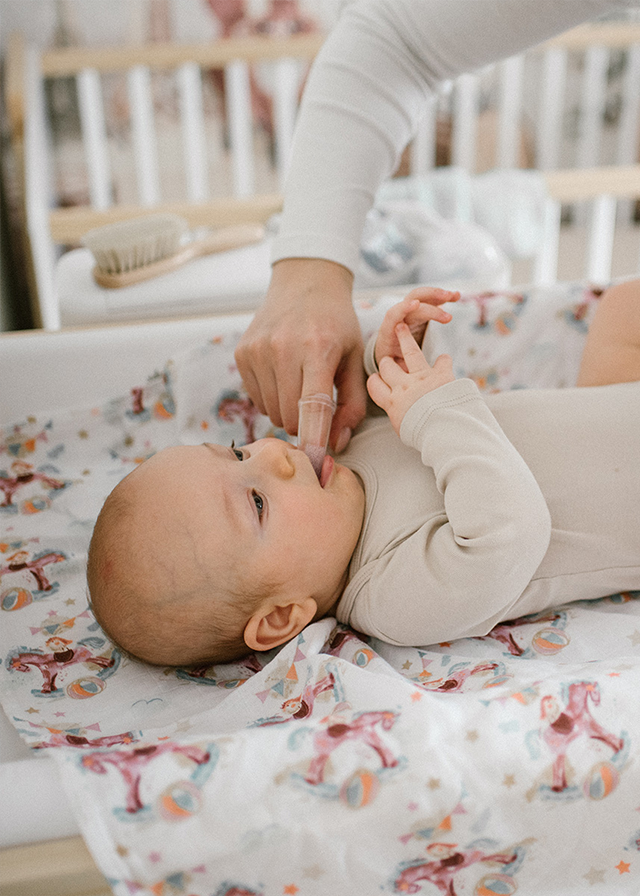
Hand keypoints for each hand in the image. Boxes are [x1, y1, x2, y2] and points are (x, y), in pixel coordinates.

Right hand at [235, 258, 366, 451]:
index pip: (314, 406)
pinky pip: (257, 399)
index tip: (318, 465)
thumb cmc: (336, 323)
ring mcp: (258, 350)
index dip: (315, 440)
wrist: (304, 283)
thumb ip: (352, 403)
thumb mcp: (355, 357)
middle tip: (318, 409)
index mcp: (317, 348)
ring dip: (288, 412)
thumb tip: (338, 443)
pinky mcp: (242, 353)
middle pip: (290, 416)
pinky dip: (273, 399)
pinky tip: (284, 377)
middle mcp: (283, 348)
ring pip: (272, 412)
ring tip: (301, 387)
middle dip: (306, 425)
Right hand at [367, 321, 454, 433]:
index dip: (375, 380)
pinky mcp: (441, 374)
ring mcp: (422, 378)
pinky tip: (444, 359)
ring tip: (402, 326)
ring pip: (409, 351)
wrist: (444, 431)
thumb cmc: (425, 436)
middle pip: (387, 366)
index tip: (377, 380)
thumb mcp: (405, 431)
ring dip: (405, 337)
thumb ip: (401, 418)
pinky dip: (444, 361)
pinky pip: (442, 361)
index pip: (374, 386)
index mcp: (392, 403)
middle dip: (386, 362)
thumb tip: (403, 418)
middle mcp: (403, 387)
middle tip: (388, 359)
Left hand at [374, 286, 458, 370]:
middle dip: (429, 302)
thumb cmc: (390, 363)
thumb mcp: (391, 368)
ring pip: (421, 297)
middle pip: (411, 300)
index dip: (403, 307)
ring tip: (454, 296)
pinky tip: (455, 296)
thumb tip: (404, 371)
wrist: (388, 356)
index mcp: (388, 331)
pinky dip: (441, 298)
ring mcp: (407, 313)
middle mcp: (398, 318)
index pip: (393, 314)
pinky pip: (429, 301)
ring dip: (437, 295)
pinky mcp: (417, 313)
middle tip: (447, 313)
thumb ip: (397, 369)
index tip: (416, 305)